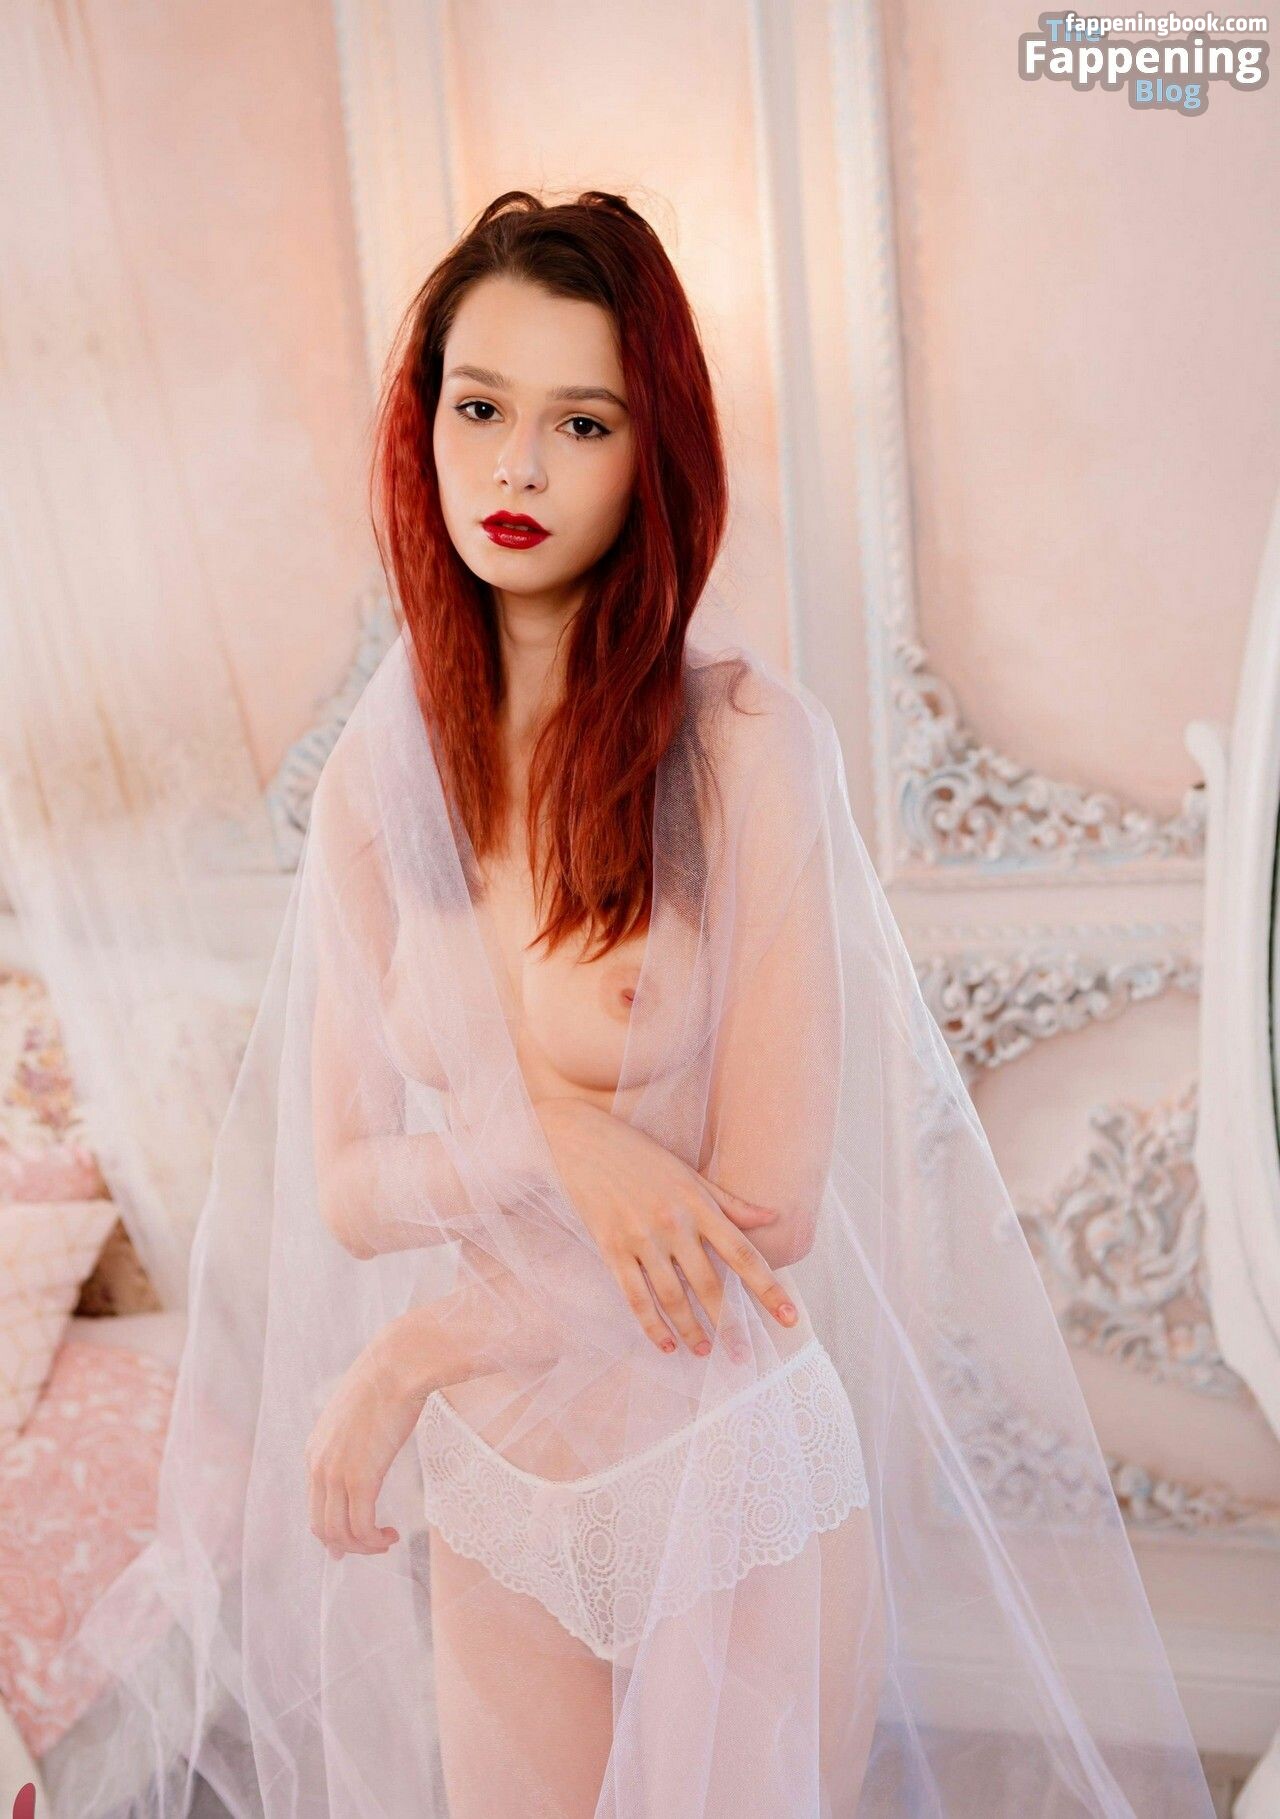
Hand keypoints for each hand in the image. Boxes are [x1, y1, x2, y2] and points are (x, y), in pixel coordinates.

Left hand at [305, 1250, 566, 1558]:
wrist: (404, 1357)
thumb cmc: (396, 1374)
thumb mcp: (368, 1406)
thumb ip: (363, 1428)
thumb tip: (380, 1425)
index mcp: (317, 1447)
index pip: (315, 1504)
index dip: (335, 1530)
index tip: (359, 1539)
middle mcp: (318, 1464)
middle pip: (322, 1527)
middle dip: (349, 1545)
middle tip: (380, 1544)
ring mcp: (335, 1472)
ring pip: (339, 1534)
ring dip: (365, 1546)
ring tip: (390, 1540)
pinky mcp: (359, 1478)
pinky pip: (360, 1528)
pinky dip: (374, 1541)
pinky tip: (395, 1535)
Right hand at [534, 1097, 799, 1357]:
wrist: (581, 1140)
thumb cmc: (639, 1154)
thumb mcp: (688, 1173)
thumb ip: (730, 1201)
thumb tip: (773, 1217)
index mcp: (698, 1204)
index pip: (743, 1254)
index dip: (769, 1289)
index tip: (791, 1318)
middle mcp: (674, 1223)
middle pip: (710, 1284)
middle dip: (730, 1325)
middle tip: (743, 1356)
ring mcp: (641, 1237)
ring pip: (673, 1296)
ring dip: (691, 1329)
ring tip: (705, 1351)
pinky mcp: (611, 1248)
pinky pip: (635, 1296)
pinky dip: (652, 1324)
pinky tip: (666, 1344)